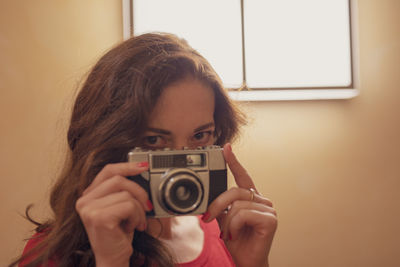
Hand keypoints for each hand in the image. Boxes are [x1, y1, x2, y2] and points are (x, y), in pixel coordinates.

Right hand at [75, 162, 152, 266]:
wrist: (112, 260)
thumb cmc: (118, 235)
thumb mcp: (119, 208)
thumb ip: (122, 191)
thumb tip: (141, 172)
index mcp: (88, 196)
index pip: (108, 171)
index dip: (126, 165)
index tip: (143, 166)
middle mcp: (84, 201)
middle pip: (119, 179)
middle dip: (139, 192)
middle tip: (146, 206)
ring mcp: (89, 209)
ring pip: (127, 194)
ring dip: (139, 210)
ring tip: (136, 222)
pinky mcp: (99, 217)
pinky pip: (129, 206)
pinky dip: (137, 217)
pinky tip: (132, 227)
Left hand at [203, 143, 276, 266]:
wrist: (246, 261)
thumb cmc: (237, 242)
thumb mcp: (224, 220)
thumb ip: (221, 206)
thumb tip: (209, 199)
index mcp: (250, 198)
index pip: (243, 176)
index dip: (234, 162)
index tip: (225, 148)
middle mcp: (261, 200)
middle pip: (235, 190)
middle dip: (217, 204)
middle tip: (207, 218)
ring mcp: (268, 208)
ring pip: (237, 204)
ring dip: (226, 222)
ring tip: (228, 234)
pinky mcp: (270, 219)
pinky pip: (243, 214)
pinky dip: (234, 226)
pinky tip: (236, 235)